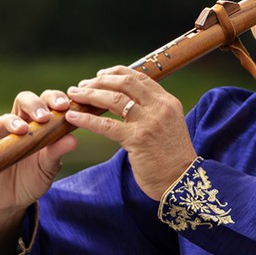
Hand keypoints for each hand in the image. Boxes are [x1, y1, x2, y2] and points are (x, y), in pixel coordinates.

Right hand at [0, 90, 77, 251]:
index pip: (49, 102)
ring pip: (7, 113)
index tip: (66, 107)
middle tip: (46, 117)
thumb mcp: (47, 168)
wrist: (9, 201)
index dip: (57, 100)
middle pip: (27, 100)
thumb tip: (73, 139)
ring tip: (23, 130)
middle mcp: (21, 121)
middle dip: (38, 104)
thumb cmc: (32, 179)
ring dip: (15, 120)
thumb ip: (57, 152)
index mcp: (41, 124)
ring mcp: (1, 129)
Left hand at [64, 66, 196, 199]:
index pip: (139, 78)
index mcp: (168, 102)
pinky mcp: (137, 139)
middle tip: (82, 85)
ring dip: (90, 95)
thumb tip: (129, 104)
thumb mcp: (168, 126)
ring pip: (113, 99)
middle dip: (99, 81)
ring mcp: (149, 122)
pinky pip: (106, 125)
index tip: (100, 75)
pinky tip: (73, 117)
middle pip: (125, 83)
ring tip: (74, 95)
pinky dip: (86, 119)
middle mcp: (160, 107)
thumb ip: (153, 112)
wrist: (182, 181)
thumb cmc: (172, 158)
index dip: (116, 73)